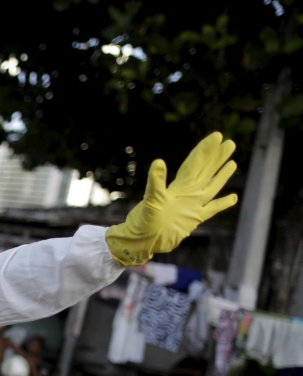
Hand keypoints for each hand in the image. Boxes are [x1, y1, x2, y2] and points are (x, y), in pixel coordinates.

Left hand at [106, 133, 237, 265]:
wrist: (143, 241)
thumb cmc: (144, 221)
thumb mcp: (151, 199)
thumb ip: (156, 181)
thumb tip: (158, 161)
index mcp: (179, 187)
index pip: (195, 163)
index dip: (205, 149)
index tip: (217, 135)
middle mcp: (187, 193)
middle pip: (205, 171)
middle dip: (217, 157)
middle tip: (229, 142)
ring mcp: (192, 206)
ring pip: (211, 186)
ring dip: (221, 175)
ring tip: (233, 163)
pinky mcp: (194, 219)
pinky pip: (212, 208)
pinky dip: (222, 203)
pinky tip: (233, 197)